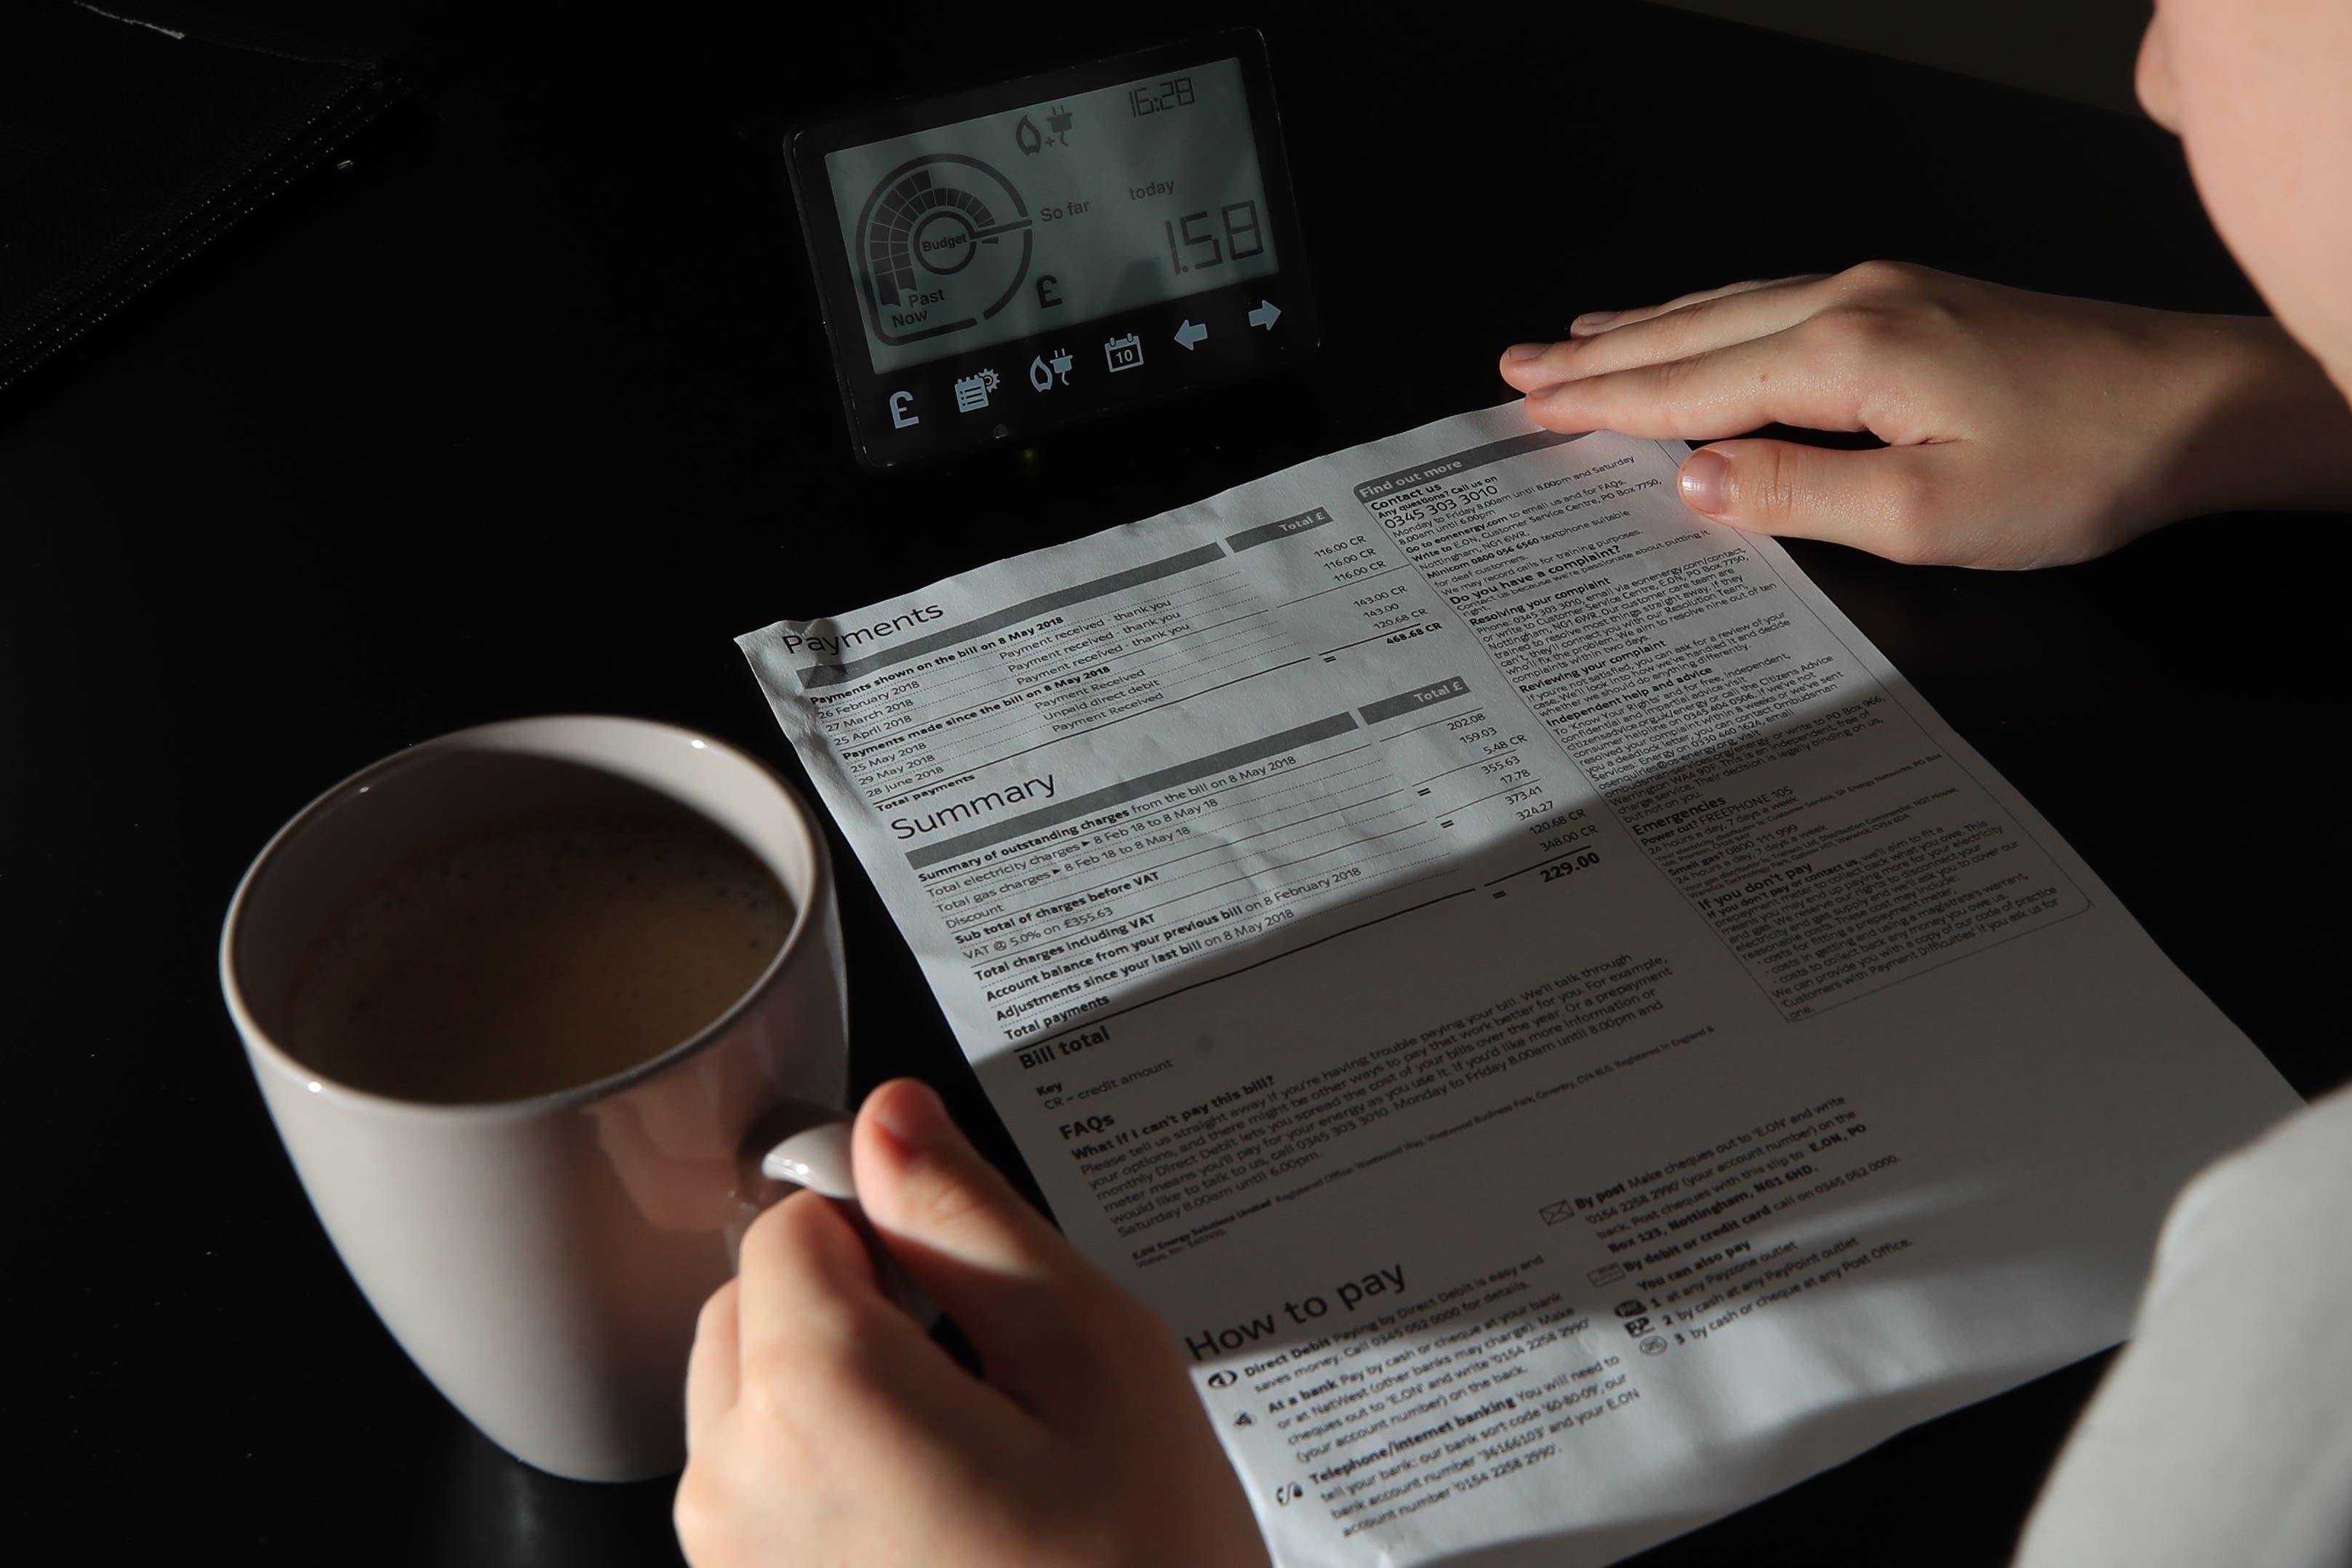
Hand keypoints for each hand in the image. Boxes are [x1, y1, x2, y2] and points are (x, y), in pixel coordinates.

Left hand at [676, 1079, 1269, 1567]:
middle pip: (754, 1303)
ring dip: (847, 1390)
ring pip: (753, 1394)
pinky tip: (949, 1518)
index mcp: (814, 1398)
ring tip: (979, 1458)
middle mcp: (733, 1487)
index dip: (887, 1220)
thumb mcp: (1094, 1359)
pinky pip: (765, 1488)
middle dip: (857, 1305)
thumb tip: (887, 1120)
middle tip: (992, 1376)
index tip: (964, 1273)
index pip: (790, 1216)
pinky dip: (839, 1472)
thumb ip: (970, 1218)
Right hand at [1500, 262, 2351, 568]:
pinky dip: (1713, 314)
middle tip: (1518, 370)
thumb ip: (1795, 494)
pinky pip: (1777, 300)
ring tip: (1577, 340)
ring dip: (1647, 327)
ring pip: (1732, 304)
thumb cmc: (2081, 469)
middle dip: (1599, 355)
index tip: (1531, 409)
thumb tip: (1690, 480)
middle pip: (1694, 329)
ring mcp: (1889, 290)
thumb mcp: (1927, 516)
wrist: (2202, 407)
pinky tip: (1701, 319)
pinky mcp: (1920, 300)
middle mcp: (1856, 302)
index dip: (1602, 402)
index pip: (1689, 382)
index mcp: (1846, 354)